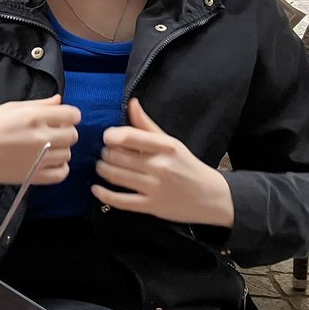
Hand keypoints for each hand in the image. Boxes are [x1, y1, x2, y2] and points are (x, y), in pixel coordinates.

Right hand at [0, 95, 79, 184]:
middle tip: (51, 133)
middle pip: (73, 135)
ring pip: (68, 154)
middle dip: (65, 132)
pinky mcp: (33, 176)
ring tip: (46, 149)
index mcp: (34, 116)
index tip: (60, 119)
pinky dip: (59, 168)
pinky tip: (48, 162)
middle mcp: (40, 137)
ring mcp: (38, 158)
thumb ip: (39, 104)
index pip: (73, 115)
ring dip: (60, 150)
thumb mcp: (12, 107)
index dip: (69, 116)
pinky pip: (61, 174)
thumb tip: (60, 101)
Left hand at [93, 99, 234, 226]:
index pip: (128, 137)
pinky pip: (119, 200)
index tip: (107, 138)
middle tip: (105, 154)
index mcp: (165, 146)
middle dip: (105, 154)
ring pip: (115, 176)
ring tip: (102, 167)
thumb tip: (131, 103)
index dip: (110, 136)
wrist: (212, 197)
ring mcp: (155, 187)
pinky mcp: (151, 206)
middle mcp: (159, 166)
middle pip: (116, 157)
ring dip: (102, 170)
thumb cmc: (187, 165)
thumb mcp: (171, 142)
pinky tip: (96, 189)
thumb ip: (146, 125)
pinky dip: (103, 194)